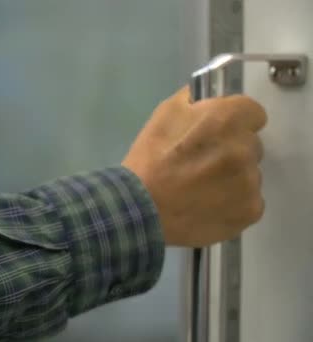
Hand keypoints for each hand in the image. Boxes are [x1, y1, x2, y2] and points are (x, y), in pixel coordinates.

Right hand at [122, 86, 266, 246]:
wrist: (140, 210)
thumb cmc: (149, 160)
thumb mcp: (164, 114)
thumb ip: (194, 99)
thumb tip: (210, 98)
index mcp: (226, 119)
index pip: (253, 112)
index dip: (234, 121)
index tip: (218, 132)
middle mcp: (245, 148)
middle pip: (251, 144)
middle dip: (232, 150)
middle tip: (203, 163)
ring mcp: (250, 182)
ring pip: (250, 174)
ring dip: (233, 178)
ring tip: (202, 189)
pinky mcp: (250, 210)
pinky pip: (249, 200)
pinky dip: (234, 203)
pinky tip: (209, 205)